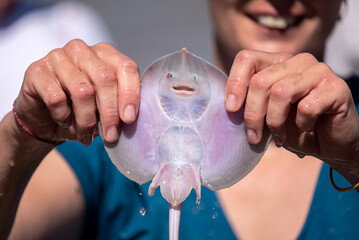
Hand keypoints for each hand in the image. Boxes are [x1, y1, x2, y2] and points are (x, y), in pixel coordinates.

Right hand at [13, 39, 139, 144]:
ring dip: (87, 120)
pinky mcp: (37, 70)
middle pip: (105, 79)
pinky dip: (63, 116)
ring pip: (83, 91)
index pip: (126, 67)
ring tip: (86, 135)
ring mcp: (58, 57)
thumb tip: (131, 117)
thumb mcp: (105, 108)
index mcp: (105, 53)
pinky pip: (56, 98)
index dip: (131, 94)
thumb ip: (119, 106)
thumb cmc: (81, 111)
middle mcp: (82, 50)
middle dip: (110, 113)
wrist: (45, 120)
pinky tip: (64, 121)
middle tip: (111, 136)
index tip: (130, 119)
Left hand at [225, 50, 358, 176]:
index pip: (247, 59)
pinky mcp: (337, 87)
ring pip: (280, 92)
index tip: (231, 109)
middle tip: (254, 137)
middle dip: (252, 115)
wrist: (331, 144)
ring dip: (275, 122)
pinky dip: (301, 125)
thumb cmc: (296, 128)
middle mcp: (298, 61)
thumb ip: (251, 103)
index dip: (235, 83)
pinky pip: (306, 107)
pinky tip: (307, 128)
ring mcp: (319, 71)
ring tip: (280, 136)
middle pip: (260, 81)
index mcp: (278, 62)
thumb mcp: (267, 115)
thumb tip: (229, 105)